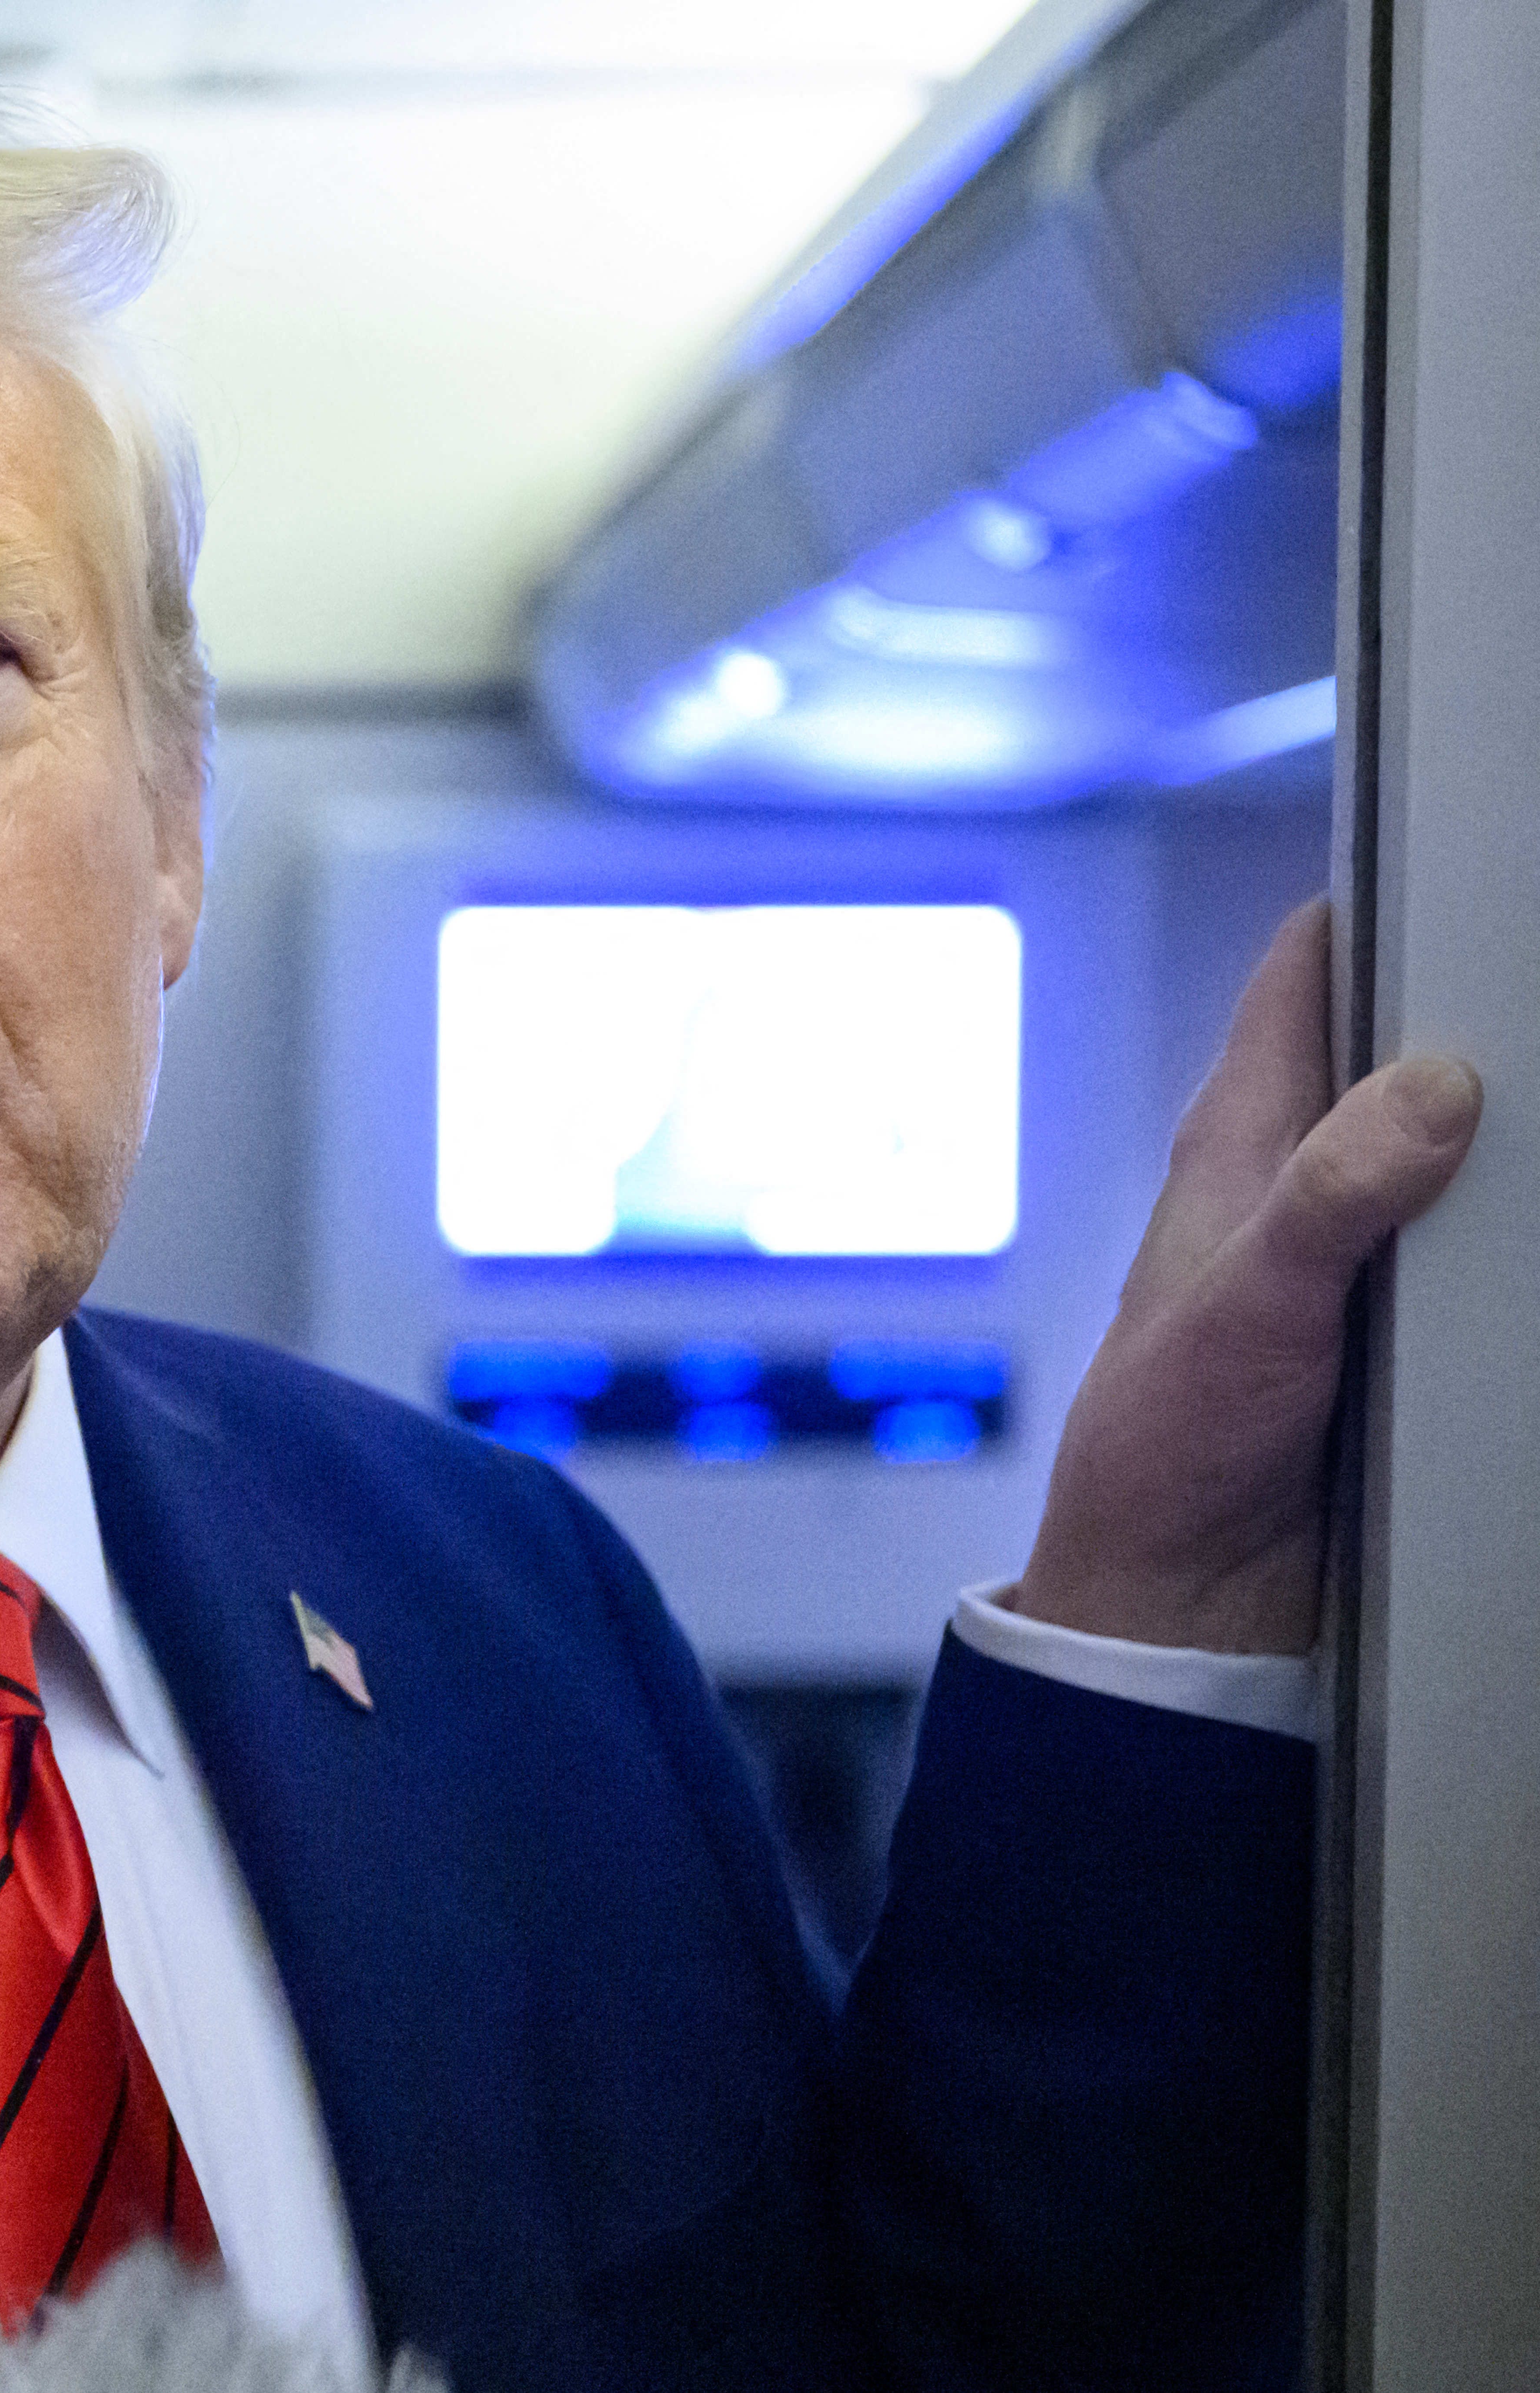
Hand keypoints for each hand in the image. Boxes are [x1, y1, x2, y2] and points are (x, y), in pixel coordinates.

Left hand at [1016, 900, 1481, 1655]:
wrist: (1185, 1588)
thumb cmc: (1172, 1445)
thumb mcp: (1244, 1306)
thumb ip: (1330, 1197)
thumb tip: (1433, 1086)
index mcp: (1243, 1146)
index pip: (1306, 977)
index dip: (1371, 901)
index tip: (1449, 836)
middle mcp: (1304, 1181)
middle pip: (1406, 1048)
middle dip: (1479, 1005)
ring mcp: (1364, 1252)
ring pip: (1458, 1145)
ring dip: (1514, 1117)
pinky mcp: (1410, 1324)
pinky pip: (1483, 1247)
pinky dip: (1523, 1222)